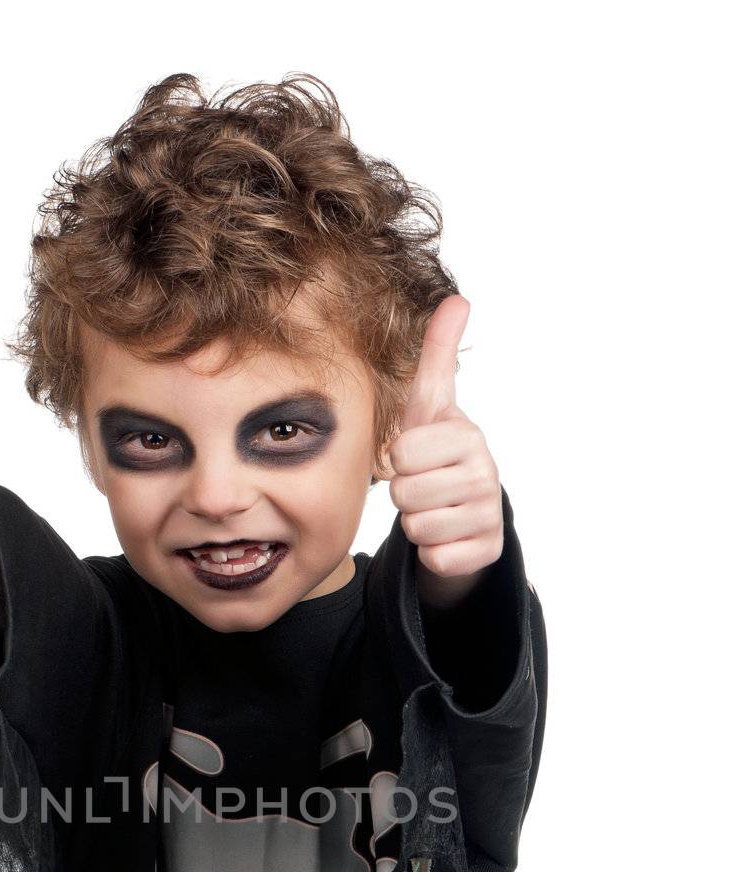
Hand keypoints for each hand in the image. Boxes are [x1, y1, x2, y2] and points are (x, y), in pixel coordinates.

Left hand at [376, 295, 503, 605]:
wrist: (461, 514)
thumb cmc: (435, 456)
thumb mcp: (431, 407)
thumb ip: (438, 356)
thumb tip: (457, 298)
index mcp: (468, 436)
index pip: (402, 453)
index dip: (397, 460)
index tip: (414, 457)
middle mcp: (486, 474)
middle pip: (405, 493)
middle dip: (403, 495)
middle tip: (420, 487)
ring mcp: (489, 515)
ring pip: (417, 527)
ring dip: (414, 524)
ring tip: (431, 510)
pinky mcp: (485, 553)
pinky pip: (435, 558)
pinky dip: (431, 554)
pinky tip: (444, 538)